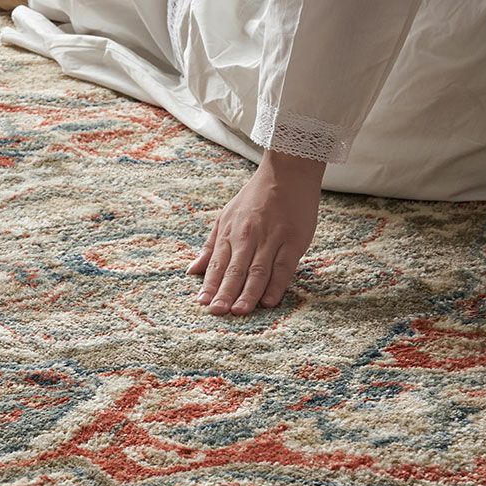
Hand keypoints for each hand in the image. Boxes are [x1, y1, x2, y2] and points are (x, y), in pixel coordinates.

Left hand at [186, 150, 324, 315]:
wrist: (288, 172)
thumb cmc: (256, 196)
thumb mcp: (226, 217)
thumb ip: (211, 247)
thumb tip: (191, 270)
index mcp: (230, 232)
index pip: (217, 264)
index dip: (209, 284)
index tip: (202, 303)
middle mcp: (248, 237)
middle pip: (235, 270)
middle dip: (225, 293)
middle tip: (217, 312)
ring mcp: (271, 239)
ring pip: (257, 271)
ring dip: (247, 293)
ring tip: (238, 312)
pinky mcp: (293, 240)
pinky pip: (283, 267)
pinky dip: (276, 285)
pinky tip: (268, 301)